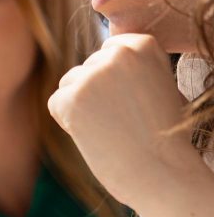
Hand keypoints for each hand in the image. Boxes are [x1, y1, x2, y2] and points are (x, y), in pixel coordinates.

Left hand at [48, 33, 191, 206]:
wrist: (160, 171)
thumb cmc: (161, 135)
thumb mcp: (156, 84)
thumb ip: (131, 66)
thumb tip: (101, 58)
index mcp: (144, 45)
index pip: (109, 48)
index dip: (113, 79)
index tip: (129, 100)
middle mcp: (118, 54)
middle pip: (87, 66)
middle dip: (96, 92)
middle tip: (121, 120)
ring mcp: (93, 75)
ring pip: (69, 83)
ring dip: (80, 106)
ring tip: (109, 128)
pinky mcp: (71, 99)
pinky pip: (56, 103)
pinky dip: (67, 121)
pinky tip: (93, 134)